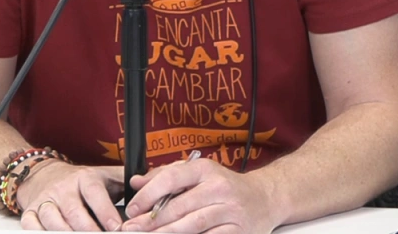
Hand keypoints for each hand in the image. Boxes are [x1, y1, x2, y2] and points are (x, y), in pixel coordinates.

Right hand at [18, 161, 125, 231]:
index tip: (116, 228)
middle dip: (88, 230)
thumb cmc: (82, 181)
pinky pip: (31, 225)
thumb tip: (151, 183)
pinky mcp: (30, 212)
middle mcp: (64, 189)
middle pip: (74, 212)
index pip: (95, 194)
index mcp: (85, 178)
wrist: (45, 175)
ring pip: (52, 219)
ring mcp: (46, 200)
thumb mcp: (105, 176)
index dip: (105, 212)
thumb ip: (126, 180)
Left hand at [120, 157, 280, 233]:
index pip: (172, 179)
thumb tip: (136, 182)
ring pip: (192, 226)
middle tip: (133, 229)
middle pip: (179, 207)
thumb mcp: (198, 173)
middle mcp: (219, 188)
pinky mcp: (238, 232)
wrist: (265, 198)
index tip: (132, 209)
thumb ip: (166, 176)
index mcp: (206, 170)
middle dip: (152, 221)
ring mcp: (230, 211)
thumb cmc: (226, 186)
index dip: (148, 195)